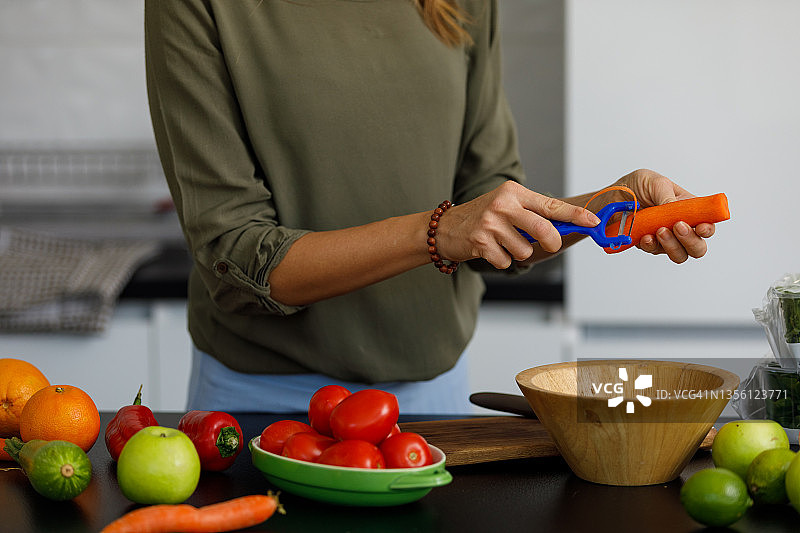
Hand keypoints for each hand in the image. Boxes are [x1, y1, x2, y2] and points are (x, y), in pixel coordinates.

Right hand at [435, 181, 599, 268]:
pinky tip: (491, 250)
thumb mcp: (507, 206)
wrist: (445, 227)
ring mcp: (490, 223)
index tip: (593, 221)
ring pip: (524, 250)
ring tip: (504, 244)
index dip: (575, 215)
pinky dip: (501, 261)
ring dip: (518, 253)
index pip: (551, 205)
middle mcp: (503, 204)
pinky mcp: (480, 242)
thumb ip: (533, 214)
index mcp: (514, 192)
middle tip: (550, 245)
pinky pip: (505, 261)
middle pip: (543, 229)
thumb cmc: (483, 216)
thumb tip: (565, 228)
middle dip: (551, 242)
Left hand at [614, 169, 714, 262]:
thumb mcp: (653, 182)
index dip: (708, 229)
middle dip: (691, 241)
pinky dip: (651, 245)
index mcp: (687, 208)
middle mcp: (678, 226)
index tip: (701, 227)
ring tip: (659, 231)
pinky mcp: (648, 245)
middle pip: (697, 246)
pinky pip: (654, 251)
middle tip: (677, 227)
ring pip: (679, 254)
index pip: (706, 223)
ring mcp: (664, 238)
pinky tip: (645, 236)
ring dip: (671, 245)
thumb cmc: (634, 186)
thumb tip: (675, 209)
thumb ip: (667, 195)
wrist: (609, 199)